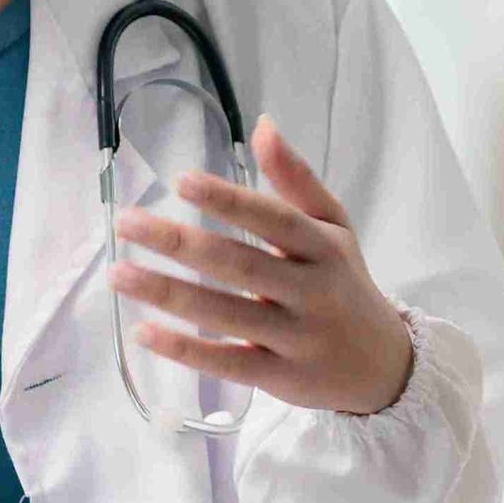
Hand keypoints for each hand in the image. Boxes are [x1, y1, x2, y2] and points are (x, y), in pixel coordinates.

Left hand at [107, 113, 412, 416]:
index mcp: (323, 248)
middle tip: (127, 222)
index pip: (273, 220)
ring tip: (119, 274)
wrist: (384, 367)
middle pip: (240, 264)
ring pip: (225, 313)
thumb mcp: (334, 229)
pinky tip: (143, 332)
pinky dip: (184, 349)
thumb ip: (297, 180)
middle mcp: (311, 292)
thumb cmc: (345, 286)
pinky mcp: (279, 379)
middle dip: (179, 243)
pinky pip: (227, 362)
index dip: (229, 200)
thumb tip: (264, 124)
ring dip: (167, 293)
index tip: (181, 181)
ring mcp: (296, 338)